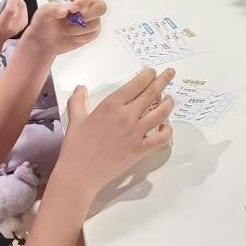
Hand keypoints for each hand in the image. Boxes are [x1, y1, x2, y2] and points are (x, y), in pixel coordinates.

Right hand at [0, 0, 28, 58]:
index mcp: (2, 25)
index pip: (10, 9)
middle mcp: (13, 27)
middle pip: (19, 8)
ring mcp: (19, 28)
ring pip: (24, 9)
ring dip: (19, 0)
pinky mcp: (22, 27)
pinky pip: (25, 13)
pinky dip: (22, 6)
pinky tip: (16, 4)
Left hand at [22, 0, 105, 55]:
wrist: (45, 41)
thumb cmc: (44, 23)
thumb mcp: (43, 13)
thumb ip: (53, 8)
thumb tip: (64, 9)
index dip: (83, 0)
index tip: (72, 9)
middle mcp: (86, 5)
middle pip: (100, 6)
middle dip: (87, 15)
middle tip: (72, 20)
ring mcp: (91, 18)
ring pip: (96, 22)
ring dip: (79, 29)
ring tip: (67, 29)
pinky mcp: (92, 31)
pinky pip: (93, 34)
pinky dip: (80, 37)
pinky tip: (71, 35)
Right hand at [57, 68, 175, 195]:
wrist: (79, 173)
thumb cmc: (76, 147)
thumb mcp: (75, 119)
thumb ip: (78, 101)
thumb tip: (80, 88)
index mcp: (111, 105)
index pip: (136, 84)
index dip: (148, 75)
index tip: (152, 72)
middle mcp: (126, 115)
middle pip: (152, 93)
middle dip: (163, 80)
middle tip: (170, 73)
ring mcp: (135, 132)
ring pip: (161, 113)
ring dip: (168, 103)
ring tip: (170, 99)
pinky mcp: (140, 149)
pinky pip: (161, 138)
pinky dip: (167, 131)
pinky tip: (166, 127)